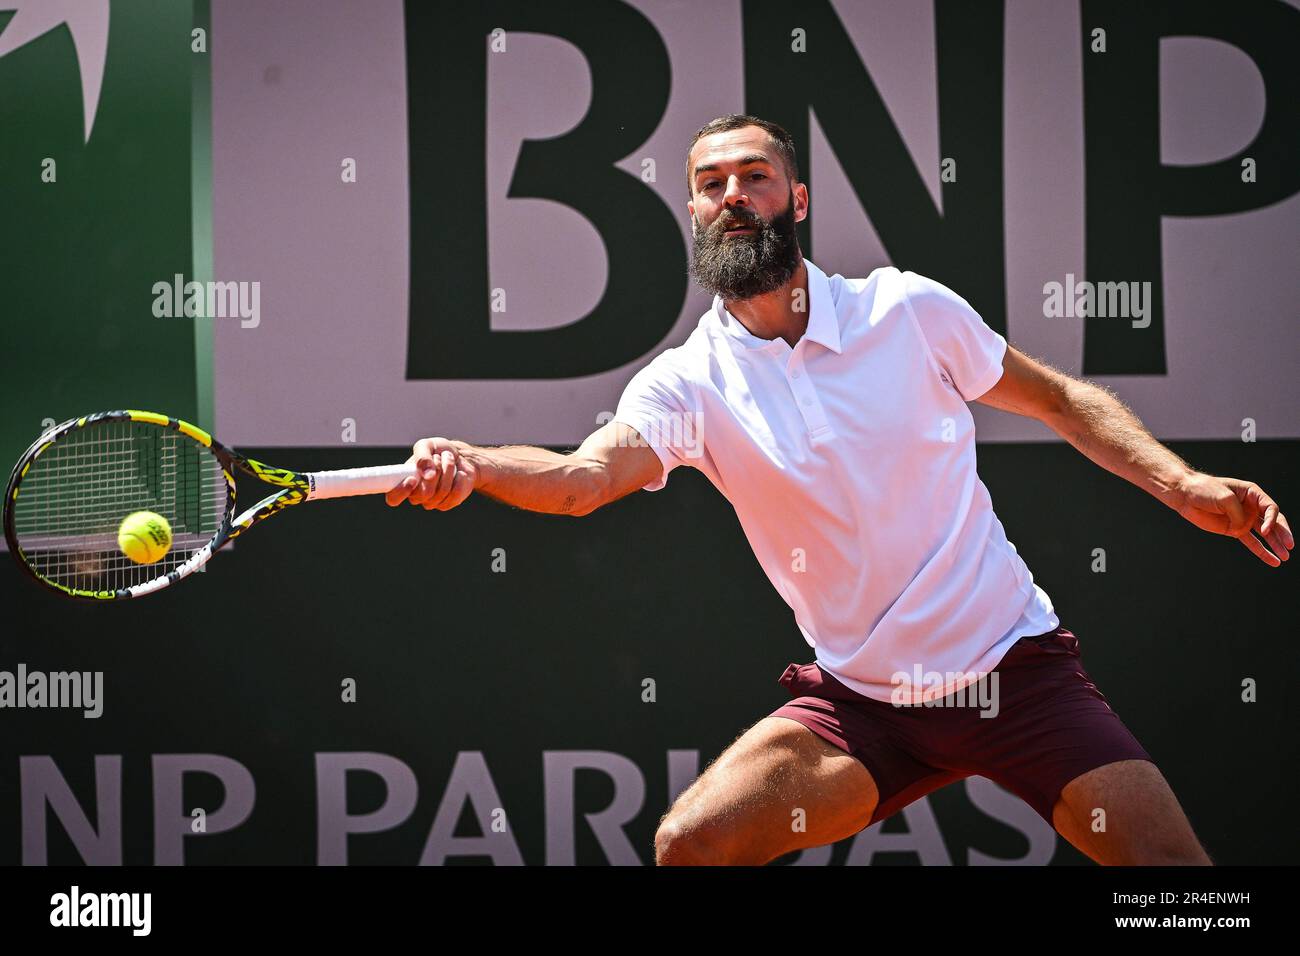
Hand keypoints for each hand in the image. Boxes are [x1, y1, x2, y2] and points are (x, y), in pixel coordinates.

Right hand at [384, 438, 477, 510]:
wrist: (460, 456)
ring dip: (448, 469)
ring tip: (449, 459)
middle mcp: (416, 496)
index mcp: (403, 482)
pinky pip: (455, 493)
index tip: (412, 479)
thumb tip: (426, 474)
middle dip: (435, 470)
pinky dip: (459, 477)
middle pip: (424, 494)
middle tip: (438, 457)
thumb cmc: (438, 451)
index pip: (393, 498)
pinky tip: (459, 472)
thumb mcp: (427, 445)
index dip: (400, 492)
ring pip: (441, 492)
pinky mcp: (448, 503)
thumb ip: (422, 456)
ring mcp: (432, 502)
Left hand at [1168, 472, 1292, 566]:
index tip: (1264, 531)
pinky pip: (1251, 543)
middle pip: (1273, 521)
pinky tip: (1273, 561)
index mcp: (1252, 493)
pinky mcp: (1234, 530)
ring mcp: (1243, 519)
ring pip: (1265, 534)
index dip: (1272, 520)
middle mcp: (1251, 506)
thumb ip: (1236, 513)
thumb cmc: (1204, 490)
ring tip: (1286, 557)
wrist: (1185, 495)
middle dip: (1282, 534)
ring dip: (1275, 545)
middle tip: (1290, 546)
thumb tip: (1241, 530)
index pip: (1270, 507)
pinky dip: (1262, 552)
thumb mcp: (1224, 498)